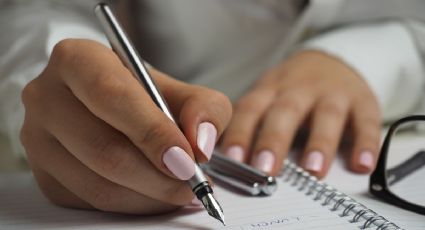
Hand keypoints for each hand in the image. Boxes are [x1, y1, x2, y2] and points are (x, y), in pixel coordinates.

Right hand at [20, 39, 231, 213]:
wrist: (117, 109)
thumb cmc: (148, 97)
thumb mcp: (184, 92)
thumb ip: (204, 109)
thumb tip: (200, 144)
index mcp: (77, 60)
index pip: (112, 97)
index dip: (153, 132)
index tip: (187, 159)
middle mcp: (47, 97)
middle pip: (103, 148)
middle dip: (157, 176)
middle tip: (192, 183)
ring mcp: (39, 140)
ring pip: (98, 184)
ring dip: (149, 196)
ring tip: (180, 190)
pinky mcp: (45, 175)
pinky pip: (91, 202)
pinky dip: (133, 205)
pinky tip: (155, 194)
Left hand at [221, 50, 380, 177]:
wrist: (331, 61)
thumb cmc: (292, 90)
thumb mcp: (267, 97)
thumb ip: (250, 125)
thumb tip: (225, 162)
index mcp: (270, 90)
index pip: (250, 110)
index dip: (240, 133)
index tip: (232, 159)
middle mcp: (299, 89)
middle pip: (285, 112)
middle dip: (274, 140)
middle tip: (265, 169)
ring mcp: (332, 93)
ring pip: (326, 116)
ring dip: (320, 143)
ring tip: (313, 170)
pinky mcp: (362, 101)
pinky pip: (366, 121)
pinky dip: (366, 143)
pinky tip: (362, 165)